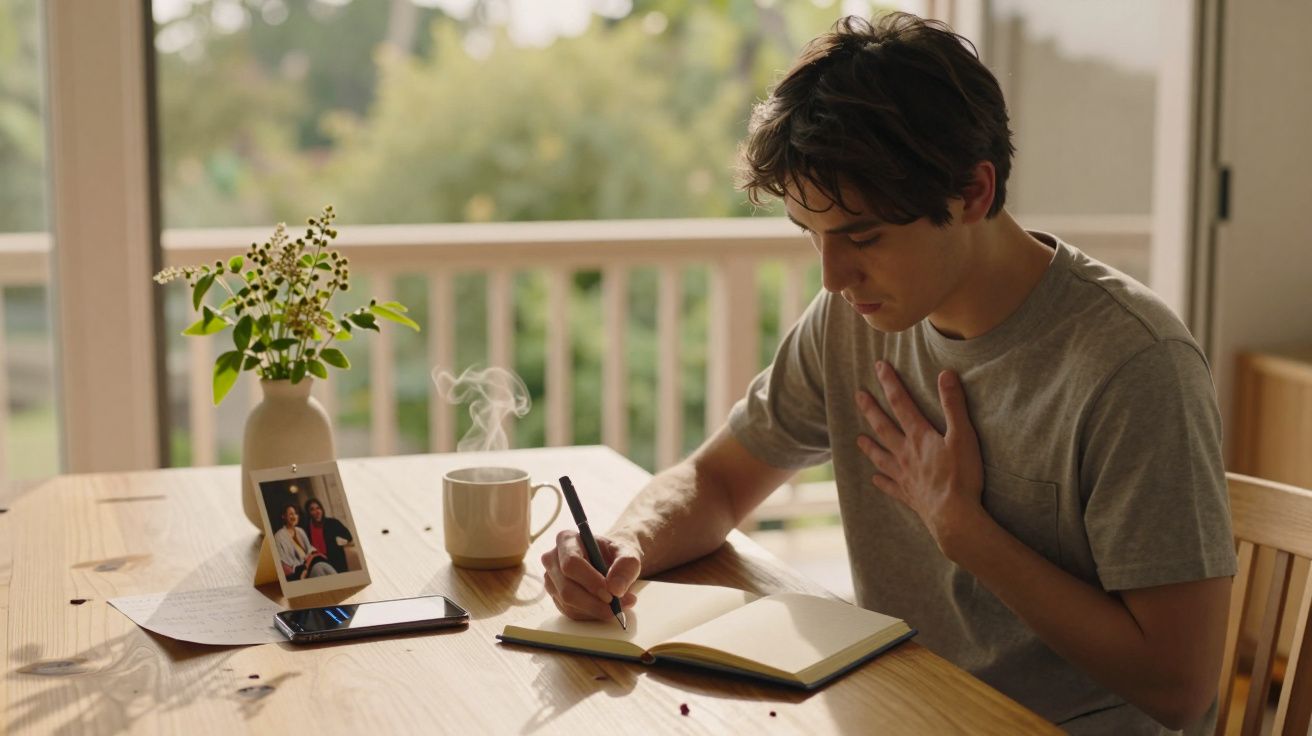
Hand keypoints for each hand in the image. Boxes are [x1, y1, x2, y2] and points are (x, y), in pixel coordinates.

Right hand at [541, 531, 640, 620]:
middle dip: (594, 602)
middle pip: (567, 588)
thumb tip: (615, 588)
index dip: (590, 581)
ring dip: (596, 610)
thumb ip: (625, 566)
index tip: (611, 593)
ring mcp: (552, 580)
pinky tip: (606, 608)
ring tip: (619, 606)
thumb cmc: (616, 555)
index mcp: (567, 540)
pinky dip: (592, 614)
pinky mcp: (556, 598)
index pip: (571, 563)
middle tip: (618, 606)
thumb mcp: (628, 554)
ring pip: (568, 604)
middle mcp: (552, 559)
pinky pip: (571, 613)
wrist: (611, 562)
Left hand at [855, 361, 984, 555]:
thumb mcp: (963, 436)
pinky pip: (890, 486)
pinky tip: (875, 479)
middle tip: (858, 395)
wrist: (954, 516)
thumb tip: (945, 374)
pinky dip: (881, 481)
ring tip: (858, 439)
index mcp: (919, 437)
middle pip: (883, 427)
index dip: (890, 383)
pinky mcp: (908, 495)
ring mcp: (904, 475)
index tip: (879, 367)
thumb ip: (953, 405)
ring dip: (869, 446)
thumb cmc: (961, 476)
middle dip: (871, 409)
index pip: (901, 403)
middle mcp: (905, 454)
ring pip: (881, 456)